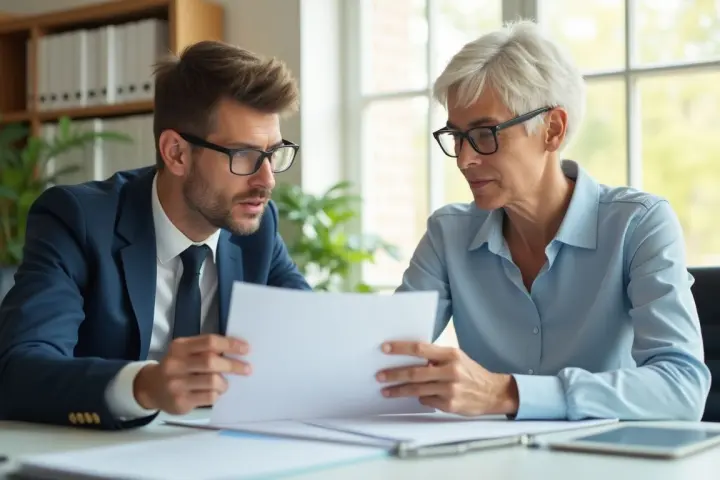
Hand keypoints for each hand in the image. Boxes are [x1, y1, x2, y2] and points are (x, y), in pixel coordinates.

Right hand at [133, 334, 249, 413]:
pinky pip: (209, 397)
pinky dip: (217, 394)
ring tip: (224, 384)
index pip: (209, 342)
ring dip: (224, 383)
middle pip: (211, 362)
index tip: (246, 349)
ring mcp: (176, 384)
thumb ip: (205, 349)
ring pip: (212, 381)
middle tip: (247, 368)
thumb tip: (237, 351)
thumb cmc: (177, 367)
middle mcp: (176, 364)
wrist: (151, 388)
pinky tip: (214, 393)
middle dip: (233, 365)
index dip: (230, 344)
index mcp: (179, 347)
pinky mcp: (180, 401)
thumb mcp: (185, 352)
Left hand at [377, 341, 518, 416]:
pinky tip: (418, 396)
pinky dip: (420, 398)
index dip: (400, 348)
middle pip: (414, 372)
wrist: (492, 393)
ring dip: (399, 391)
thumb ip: (436, 357)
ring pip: (417, 390)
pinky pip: (426, 400)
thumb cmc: (470, 372)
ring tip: (385, 391)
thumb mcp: (456, 357)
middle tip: (379, 376)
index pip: (420, 349)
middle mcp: (450, 371)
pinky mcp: (450, 405)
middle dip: (394, 374)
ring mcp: (450, 390)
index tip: (384, 349)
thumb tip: (408, 356)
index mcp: (451, 355)